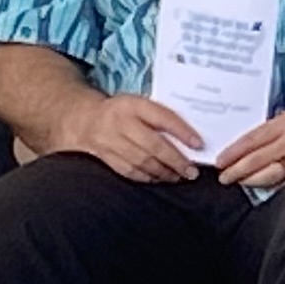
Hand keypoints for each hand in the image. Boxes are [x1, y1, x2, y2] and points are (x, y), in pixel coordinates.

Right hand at [54, 92, 204, 183]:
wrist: (86, 118)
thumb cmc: (122, 111)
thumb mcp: (139, 104)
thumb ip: (160, 116)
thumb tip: (189, 136)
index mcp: (133, 105)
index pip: (162, 117)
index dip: (182, 132)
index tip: (199, 144)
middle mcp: (120, 123)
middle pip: (153, 145)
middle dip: (175, 160)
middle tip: (191, 171)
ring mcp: (110, 141)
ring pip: (141, 161)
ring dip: (163, 172)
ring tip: (180, 177)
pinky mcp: (105, 157)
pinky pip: (129, 170)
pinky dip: (147, 177)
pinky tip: (160, 179)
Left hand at [210, 96, 284, 192]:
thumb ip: (279, 125)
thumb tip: (257, 141)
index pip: (252, 140)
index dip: (233, 153)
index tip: (220, 161)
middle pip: (257, 160)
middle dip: (236, 171)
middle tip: (223, 177)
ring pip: (271, 174)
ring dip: (251, 180)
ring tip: (240, 183)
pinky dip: (275, 186)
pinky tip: (265, 188)